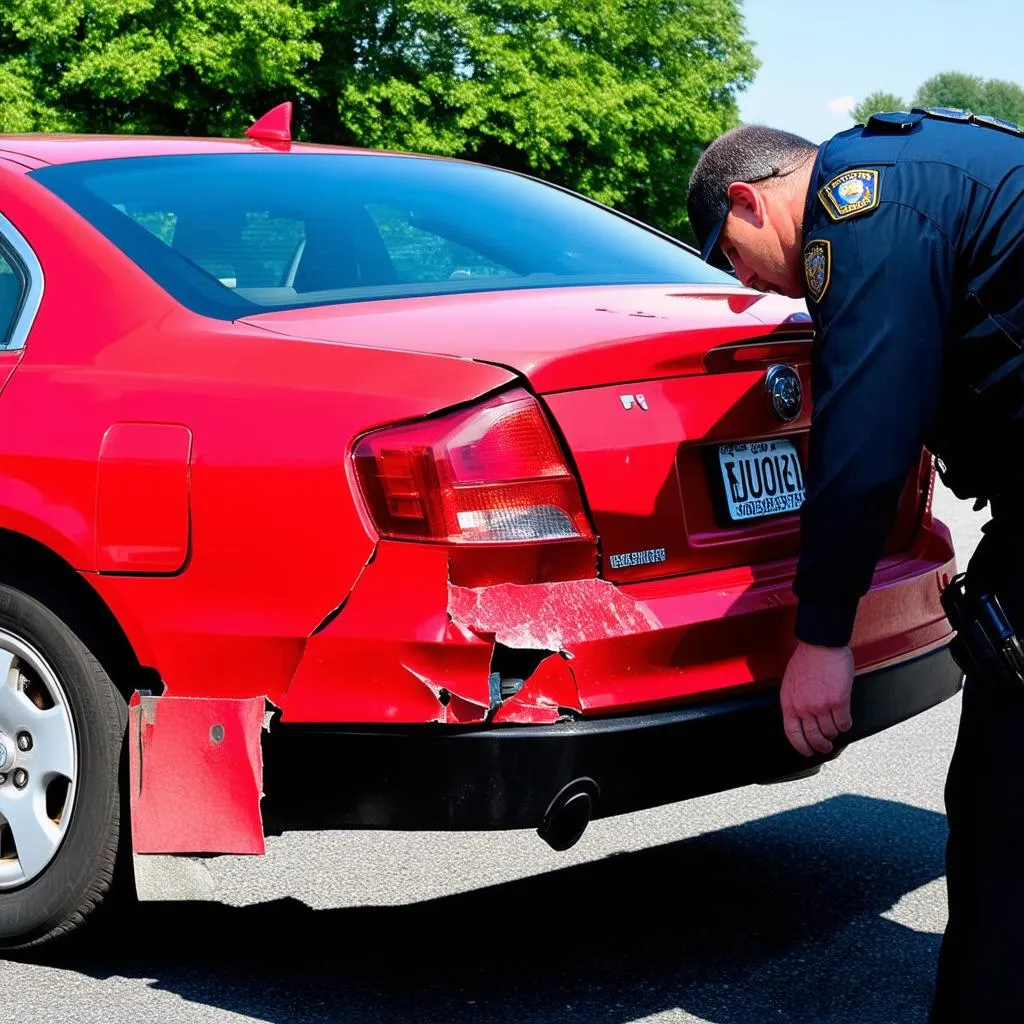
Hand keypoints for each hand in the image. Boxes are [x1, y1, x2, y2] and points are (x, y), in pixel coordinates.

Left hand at [780, 641, 854, 756]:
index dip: (801, 746)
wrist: (820, 644)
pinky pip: (844, 723)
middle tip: (826, 747)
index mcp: (789, 703)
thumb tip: (801, 716)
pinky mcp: (838, 701)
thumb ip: (795, 700)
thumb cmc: (806, 659)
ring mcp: (821, 706)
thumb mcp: (790, 683)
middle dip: (821, 746)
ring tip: (836, 729)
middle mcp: (803, 708)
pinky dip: (846, 725)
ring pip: (830, 731)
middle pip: (813, 737)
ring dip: (834, 733)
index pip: (792, 734)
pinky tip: (845, 720)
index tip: (807, 752)